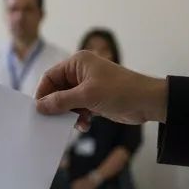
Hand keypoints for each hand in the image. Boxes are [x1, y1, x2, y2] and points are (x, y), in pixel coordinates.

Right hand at [36, 51, 167, 130]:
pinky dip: (78, 118)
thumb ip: (60, 101)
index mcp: (77, 63)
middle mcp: (81, 73)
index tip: (39, 110)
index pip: (50, 77)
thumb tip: (39, 106)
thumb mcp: (87, 96)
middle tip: (53, 120)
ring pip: (67, 102)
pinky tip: (85, 125)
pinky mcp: (94, 100)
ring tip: (76, 122)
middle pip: (57, 90)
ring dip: (68, 115)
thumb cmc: (120, 91)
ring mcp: (88, 87)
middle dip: (56, 106)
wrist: (149, 102)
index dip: (43, 93)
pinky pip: (77, 110)